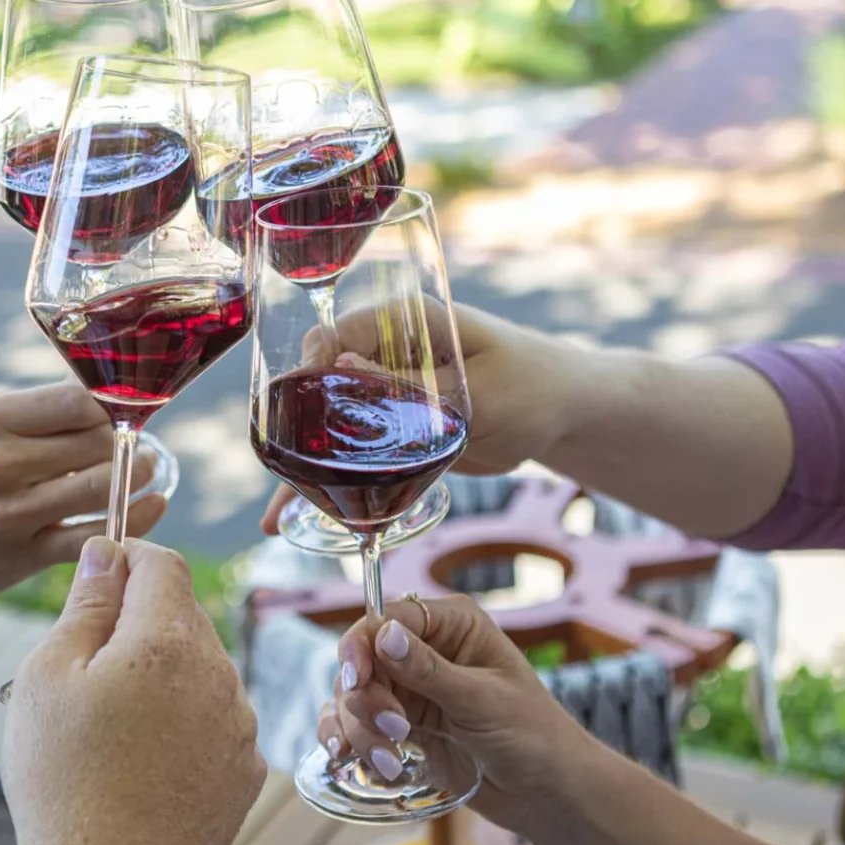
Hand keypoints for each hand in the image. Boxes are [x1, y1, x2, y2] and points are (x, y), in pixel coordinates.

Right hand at [0, 384, 166, 597]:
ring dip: (136, 477)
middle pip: (96, 442)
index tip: (118, 413)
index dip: (110, 406)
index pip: (78, 401)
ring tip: (145, 471)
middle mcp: (0, 463)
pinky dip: (134, 520)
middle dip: (125, 443)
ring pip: (101, 485)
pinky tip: (152, 506)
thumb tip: (105, 403)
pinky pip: (94, 535)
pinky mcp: (24, 554)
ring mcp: (13, 512)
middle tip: (137, 444)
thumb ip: (32, 417)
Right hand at [5, 538, 264, 844]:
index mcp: (168, 641)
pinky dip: (182, 727)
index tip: (95, 579)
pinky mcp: (246, 773)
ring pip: (199, 672)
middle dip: (138, 626)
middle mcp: (220, 676)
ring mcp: (240, 727)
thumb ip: (86, 604)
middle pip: (182, 617)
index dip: (125, 559)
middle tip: (83, 672)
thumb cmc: (64, 782)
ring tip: (109, 729)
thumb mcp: (46, 677)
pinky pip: (214, 723)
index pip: (162, 563)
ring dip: (161, 678)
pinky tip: (142, 763)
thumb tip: (108, 554)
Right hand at [259, 304, 593, 533]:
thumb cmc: (533, 386)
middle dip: (293, 433)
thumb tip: (340, 370)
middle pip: (321, 387)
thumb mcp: (474, 391)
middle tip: (277, 478)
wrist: (567, 416)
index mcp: (406, 323)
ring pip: (334, 429)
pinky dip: (338, 487)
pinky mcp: (399, 430)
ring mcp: (390, 393)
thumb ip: (410, 387)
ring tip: (279, 519)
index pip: (334, 334)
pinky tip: (307, 521)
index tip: (294, 411)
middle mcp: (388, 353)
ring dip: (307, 471)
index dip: (307, 370)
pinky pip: (359, 457)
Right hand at [321, 594, 587, 831]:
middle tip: (395, 730)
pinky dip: (353, 746)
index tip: (356, 680)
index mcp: (451, 625)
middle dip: (365, 699)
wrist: (545, 793)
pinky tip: (373, 767)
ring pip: (353, 697)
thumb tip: (383, 635)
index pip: (386, 618)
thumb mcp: (482, 700)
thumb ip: (429, 670)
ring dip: (361, 731)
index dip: (361, 645)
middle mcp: (423, 651)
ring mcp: (408, 690)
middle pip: (361, 660)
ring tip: (391, 762)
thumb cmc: (532, 735)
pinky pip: (356, 727)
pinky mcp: (399, 726)